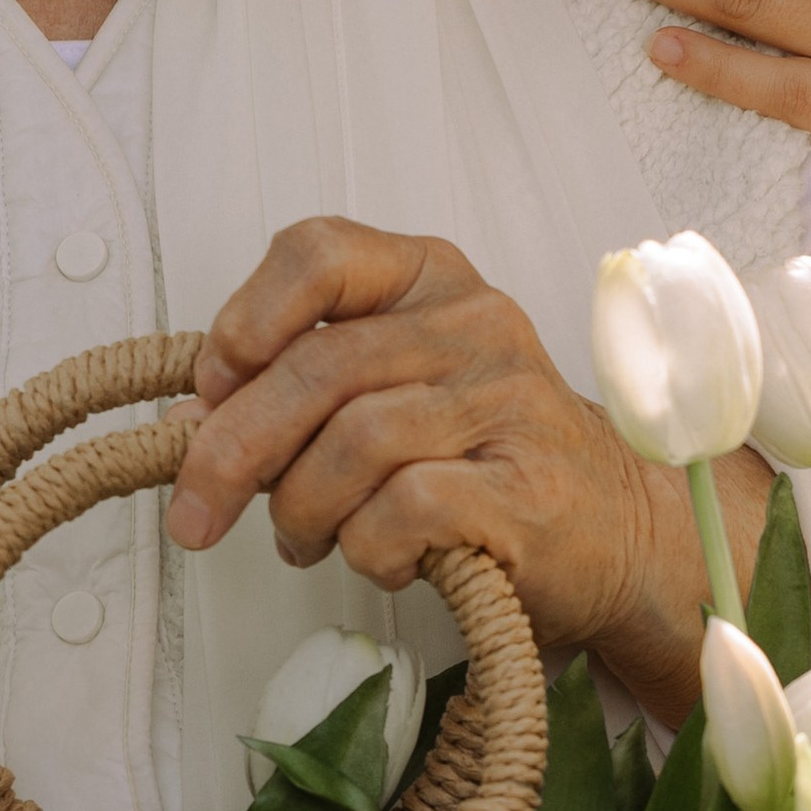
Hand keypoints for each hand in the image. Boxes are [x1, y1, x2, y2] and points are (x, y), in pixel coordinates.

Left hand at [168, 218, 763, 723]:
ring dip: (301, 510)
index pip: (318, 252)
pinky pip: (404, 510)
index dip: (245, 321)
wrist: (612, 530)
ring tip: (304, 541)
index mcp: (432, 280)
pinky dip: (366, 547)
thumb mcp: (395, 389)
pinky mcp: (525, 489)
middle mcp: (474, 324)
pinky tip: (381, 559)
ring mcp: (508, 403)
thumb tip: (198, 423)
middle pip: (318, 367)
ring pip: (355, 443)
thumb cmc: (483, 458)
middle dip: (235, 449)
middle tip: (197, 513)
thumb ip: (305, 388)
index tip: (212, 390)